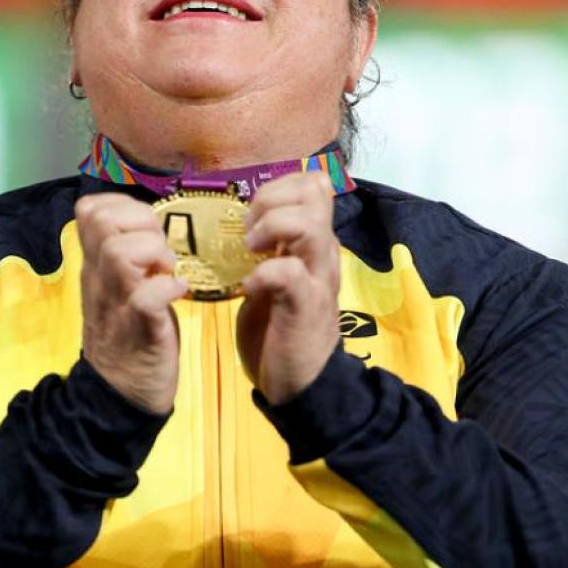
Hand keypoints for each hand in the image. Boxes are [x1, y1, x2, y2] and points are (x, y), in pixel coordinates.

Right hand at [75, 192, 188, 415]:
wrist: (117, 398)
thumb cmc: (128, 336)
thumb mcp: (119, 287)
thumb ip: (125, 256)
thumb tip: (147, 227)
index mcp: (96, 266)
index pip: (91, 209)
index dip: (124, 205)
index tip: (147, 228)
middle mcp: (99, 279)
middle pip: (103, 221)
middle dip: (142, 222)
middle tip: (161, 251)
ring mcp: (116, 303)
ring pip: (118, 250)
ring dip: (154, 252)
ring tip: (167, 272)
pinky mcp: (139, 329)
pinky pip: (146, 296)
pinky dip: (168, 288)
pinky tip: (179, 295)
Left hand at [236, 172, 341, 404]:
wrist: (301, 384)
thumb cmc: (282, 328)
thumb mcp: (276, 276)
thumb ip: (272, 247)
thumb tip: (246, 218)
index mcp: (314, 242)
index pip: (312, 183)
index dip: (278, 187)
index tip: (252, 216)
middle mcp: (322, 252)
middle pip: (314, 192)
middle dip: (271, 199)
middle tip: (249, 232)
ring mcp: (317, 278)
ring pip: (308, 225)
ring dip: (272, 229)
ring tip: (251, 253)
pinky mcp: (305, 307)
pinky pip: (290, 272)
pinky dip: (263, 273)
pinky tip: (248, 288)